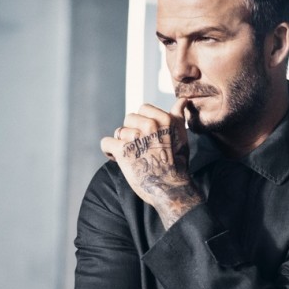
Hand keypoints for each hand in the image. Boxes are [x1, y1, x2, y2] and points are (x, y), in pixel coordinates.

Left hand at [100, 98, 203, 228]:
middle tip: (140, 147)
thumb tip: (183, 100)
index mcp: (165, 119)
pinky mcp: (123, 151)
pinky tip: (116, 158)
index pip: (144, 108)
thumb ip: (178, 116)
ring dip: (122, 143)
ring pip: (119, 131)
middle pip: (129, 118)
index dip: (142, 122)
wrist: (171, 188)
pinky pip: (106, 142)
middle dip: (132, 132)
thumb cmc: (177, 163)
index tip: (147, 134)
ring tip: (131, 155)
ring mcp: (135, 138)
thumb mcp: (182, 136)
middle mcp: (150, 125)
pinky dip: (108, 151)